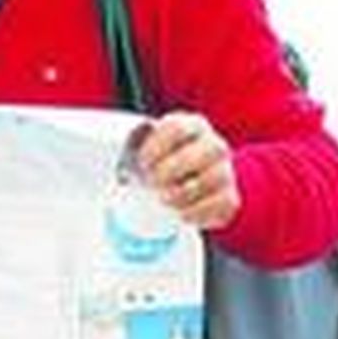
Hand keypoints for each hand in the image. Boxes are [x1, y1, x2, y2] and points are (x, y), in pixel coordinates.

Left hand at [136, 111, 240, 230]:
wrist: (194, 179)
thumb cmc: (165, 159)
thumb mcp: (149, 145)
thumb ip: (132, 145)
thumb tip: (107, 160)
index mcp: (192, 125)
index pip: (177, 128)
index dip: (157, 147)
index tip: (143, 162)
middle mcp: (214, 145)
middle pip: (200, 153)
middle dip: (170, 170)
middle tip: (153, 182)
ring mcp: (226, 171)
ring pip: (211, 180)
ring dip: (182, 193)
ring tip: (164, 199)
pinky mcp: (230, 197)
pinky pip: (220, 205)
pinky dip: (196, 212)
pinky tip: (181, 212)